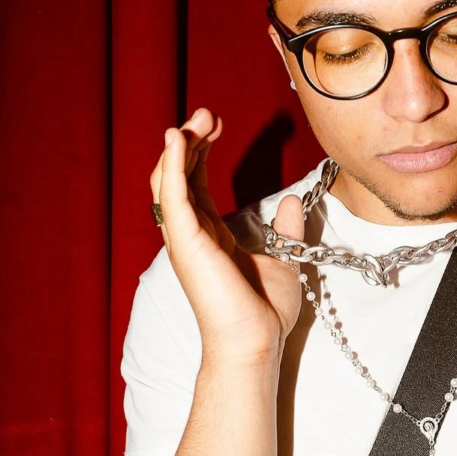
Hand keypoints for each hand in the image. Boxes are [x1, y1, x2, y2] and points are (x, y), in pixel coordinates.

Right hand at [149, 108, 303, 366]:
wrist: (257, 341)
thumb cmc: (264, 312)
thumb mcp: (282, 257)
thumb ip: (283, 228)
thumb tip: (287, 200)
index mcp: (209, 234)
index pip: (196, 182)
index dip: (202, 150)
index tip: (218, 124)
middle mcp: (191, 233)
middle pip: (178, 175)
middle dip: (189, 140)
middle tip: (206, 114)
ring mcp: (185, 238)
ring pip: (169, 181)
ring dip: (179, 147)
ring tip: (197, 120)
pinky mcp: (186, 243)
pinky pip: (172, 198)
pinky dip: (171, 167)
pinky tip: (177, 139)